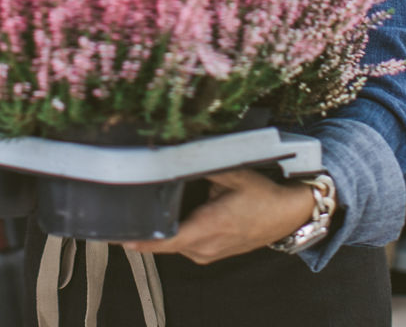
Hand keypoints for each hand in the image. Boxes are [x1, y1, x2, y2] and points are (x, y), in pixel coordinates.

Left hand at [121, 168, 318, 264]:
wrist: (287, 215)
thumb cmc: (263, 195)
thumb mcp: (234, 173)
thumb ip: (203, 163)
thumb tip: (176, 152)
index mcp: (208, 227)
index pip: (165, 241)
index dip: (140, 239)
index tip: (118, 233)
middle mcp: (205, 247)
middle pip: (163, 243)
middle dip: (146, 228)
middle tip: (127, 209)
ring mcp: (207, 254)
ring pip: (173, 245)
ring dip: (162, 231)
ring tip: (150, 209)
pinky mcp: (210, 254)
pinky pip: (184, 246)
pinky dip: (176, 233)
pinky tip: (173, 217)